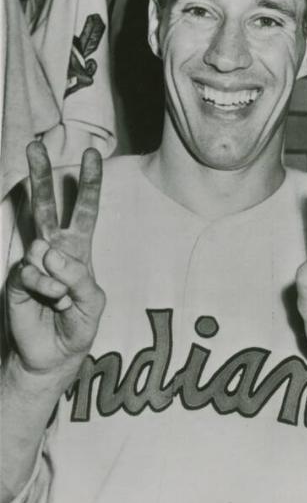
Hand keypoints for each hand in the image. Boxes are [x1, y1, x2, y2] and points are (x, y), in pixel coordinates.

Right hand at [6, 142, 104, 378]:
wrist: (53, 356)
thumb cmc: (78, 325)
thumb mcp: (92, 301)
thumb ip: (78, 276)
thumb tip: (49, 251)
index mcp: (78, 249)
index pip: (84, 210)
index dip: (89, 184)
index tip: (93, 155)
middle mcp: (54, 249)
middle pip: (46, 206)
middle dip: (41, 175)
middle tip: (32, 146)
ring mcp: (33, 262)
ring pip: (38, 242)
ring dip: (56, 274)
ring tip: (63, 298)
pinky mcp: (17, 278)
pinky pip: (31, 272)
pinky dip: (46, 287)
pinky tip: (52, 300)